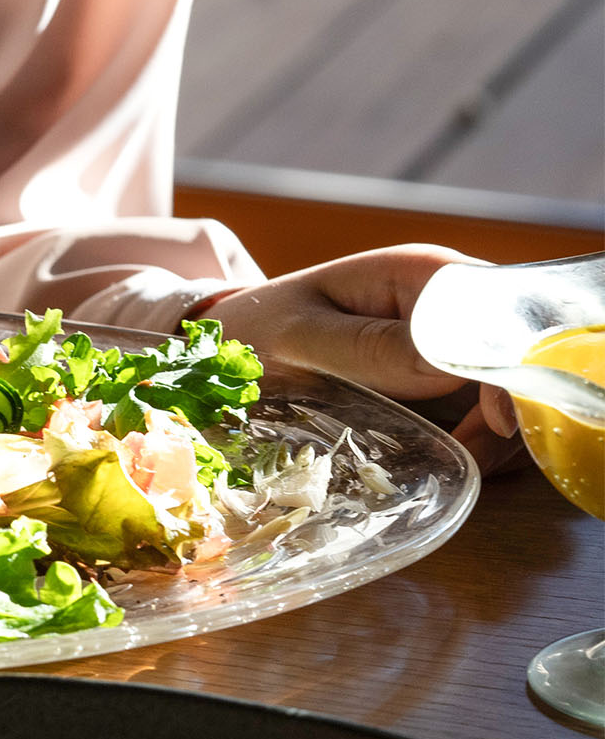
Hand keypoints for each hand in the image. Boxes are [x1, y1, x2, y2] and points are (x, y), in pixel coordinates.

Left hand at [201, 245, 523, 473]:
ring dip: (494, 431)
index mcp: (421, 275)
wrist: (223, 348)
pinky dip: (475, 439)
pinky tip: (451, 459)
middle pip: (515, 354)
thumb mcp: (298, 339)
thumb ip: (367, 348)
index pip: (499, 313)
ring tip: (460, 463)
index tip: (495, 420)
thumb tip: (444, 363)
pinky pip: (478, 410)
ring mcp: (446, 343)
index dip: (510, 366)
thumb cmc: (253, 331)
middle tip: (477, 453)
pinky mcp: (437, 379)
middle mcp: (447, 304)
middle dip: (508, 408)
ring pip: (504, 388)